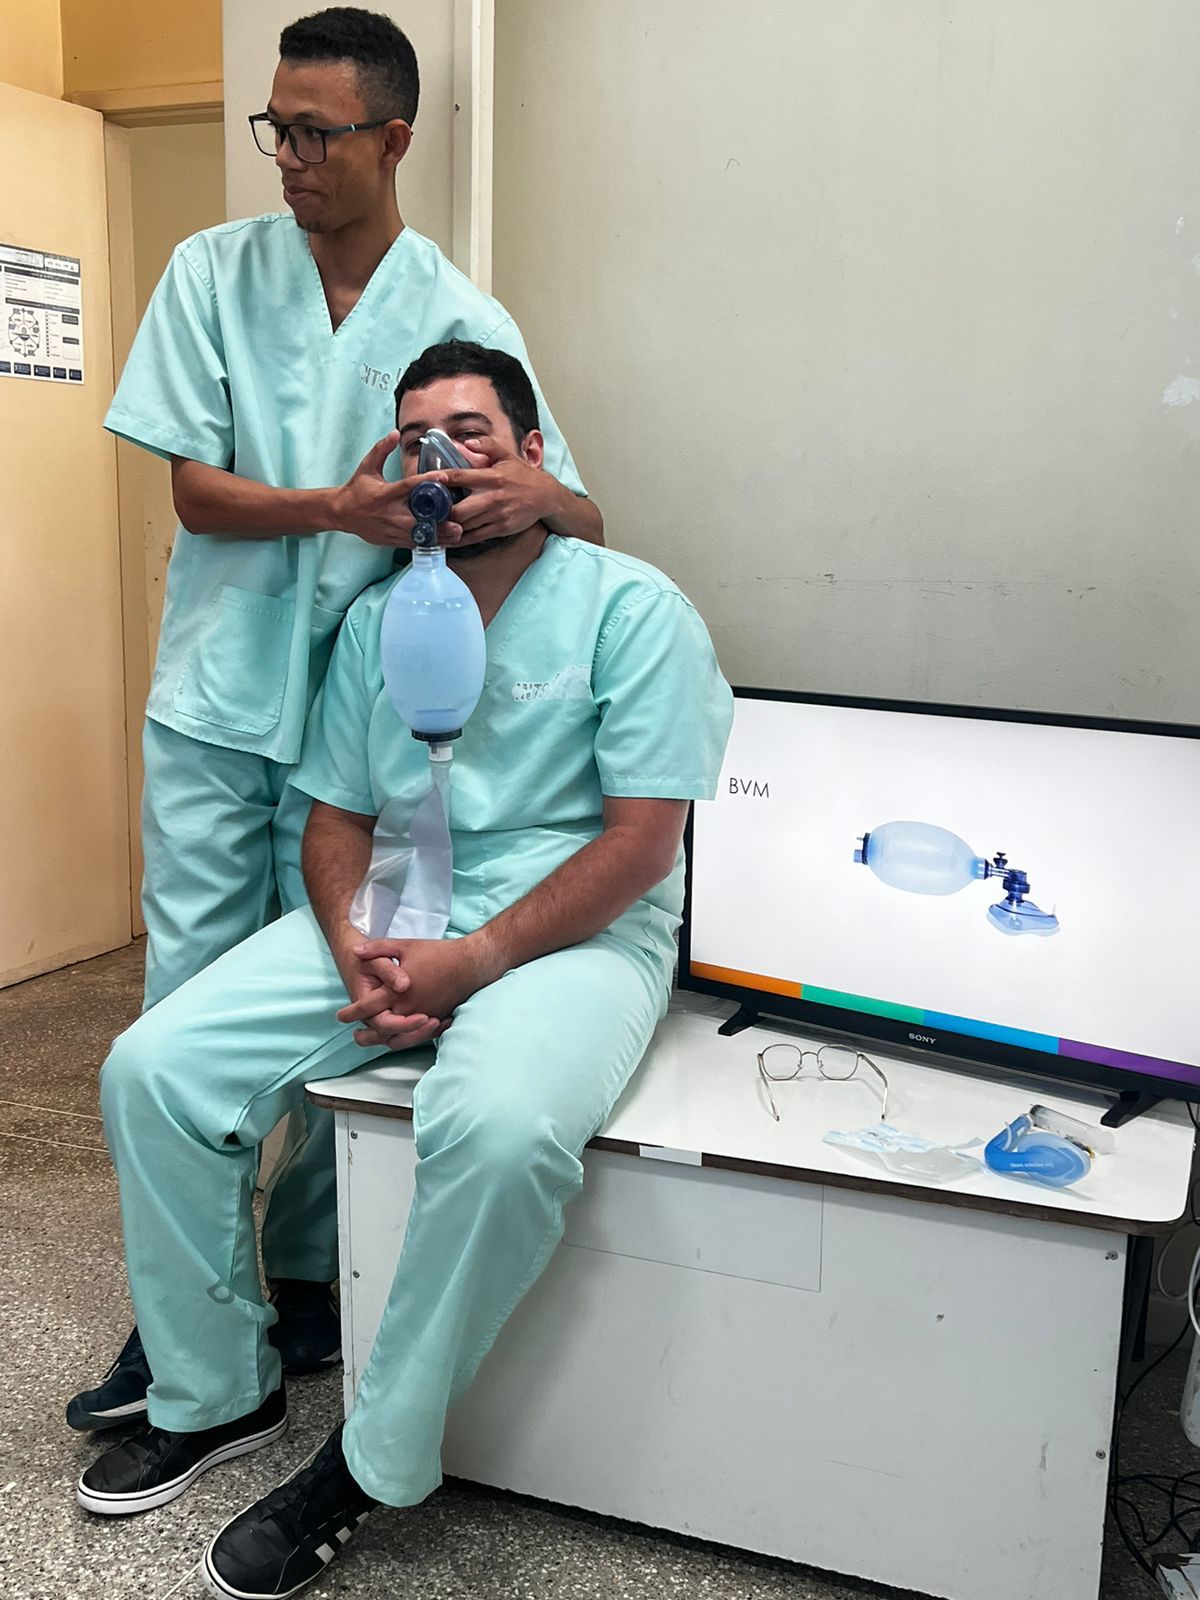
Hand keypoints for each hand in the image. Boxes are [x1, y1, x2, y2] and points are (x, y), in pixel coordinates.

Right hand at [332, 432, 465, 548]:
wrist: (341, 513)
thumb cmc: (356, 489)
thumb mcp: (367, 467)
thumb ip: (381, 449)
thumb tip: (395, 432)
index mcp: (384, 494)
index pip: (408, 486)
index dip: (427, 481)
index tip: (444, 477)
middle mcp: (388, 513)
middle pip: (417, 519)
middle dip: (438, 521)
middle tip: (458, 520)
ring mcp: (390, 529)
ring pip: (417, 535)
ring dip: (437, 536)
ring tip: (456, 534)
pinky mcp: (390, 540)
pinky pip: (412, 543)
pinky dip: (428, 543)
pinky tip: (443, 542)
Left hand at [336, 935, 496, 1045]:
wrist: (470, 964)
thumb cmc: (437, 953)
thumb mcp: (405, 946)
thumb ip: (378, 949)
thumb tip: (355, 952)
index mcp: (397, 992)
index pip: (367, 1008)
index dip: (351, 1013)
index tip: (340, 1016)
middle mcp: (408, 1009)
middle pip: (380, 1031)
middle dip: (365, 1036)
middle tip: (355, 1035)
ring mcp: (423, 1017)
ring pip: (398, 1039)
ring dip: (383, 1041)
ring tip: (374, 1038)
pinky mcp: (435, 1020)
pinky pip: (415, 1037)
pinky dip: (404, 1039)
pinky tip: (398, 1035)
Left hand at [433, 440, 559, 545]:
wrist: (546, 497)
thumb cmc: (522, 475)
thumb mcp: (507, 455)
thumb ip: (487, 445)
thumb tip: (466, 442)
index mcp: (491, 477)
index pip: (461, 476)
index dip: (441, 479)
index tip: (424, 482)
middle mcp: (493, 497)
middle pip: (459, 509)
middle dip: (441, 512)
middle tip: (424, 512)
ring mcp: (497, 515)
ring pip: (465, 525)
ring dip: (447, 527)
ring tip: (431, 526)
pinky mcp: (501, 529)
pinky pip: (476, 537)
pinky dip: (460, 539)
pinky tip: (448, 538)